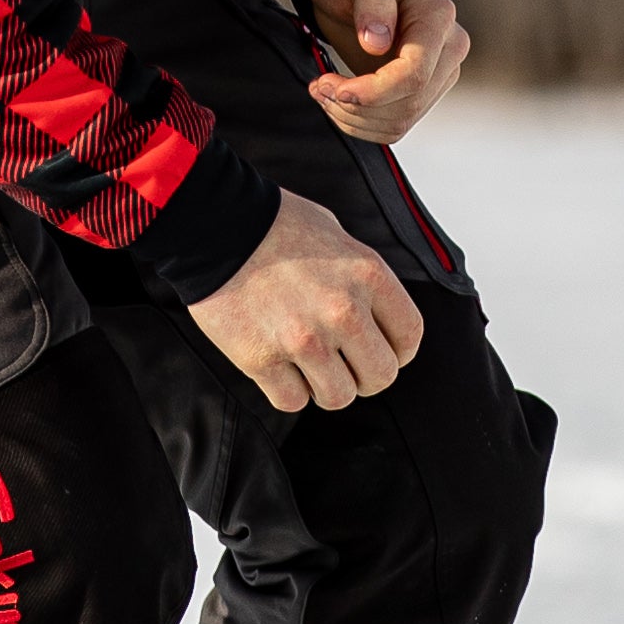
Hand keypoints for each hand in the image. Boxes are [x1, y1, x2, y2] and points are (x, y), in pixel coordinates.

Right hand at [188, 188, 424, 412]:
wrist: (215, 223)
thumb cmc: (274, 222)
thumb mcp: (336, 234)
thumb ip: (359, 275)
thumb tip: (372, 308)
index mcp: (368, 276)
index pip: (408, 336)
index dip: (398, 351)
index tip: (383, 351)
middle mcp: (342, 311)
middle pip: (380, 376)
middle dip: (364, 376)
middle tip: (344, 365)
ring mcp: (303, 339)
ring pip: (338, 397)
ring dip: (325, 387)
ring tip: (308, 366)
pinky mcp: (262, 359)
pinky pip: (292, 401)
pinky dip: (287, 390)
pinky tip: (279, 366)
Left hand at [301, 0, 468, 143]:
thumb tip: (378, 41)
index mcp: (438, 15)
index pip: (415, 74)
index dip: (373, 91)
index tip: (333, 86)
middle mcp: (447, 47)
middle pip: (409, 103)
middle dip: (358, 106)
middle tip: (320, 86)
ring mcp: (435, 72)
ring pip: (401, 121)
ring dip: (354, 117)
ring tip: (324, 91)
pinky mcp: (418, 92)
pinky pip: (393, 125)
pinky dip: (359, 122)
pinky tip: (337, 99)